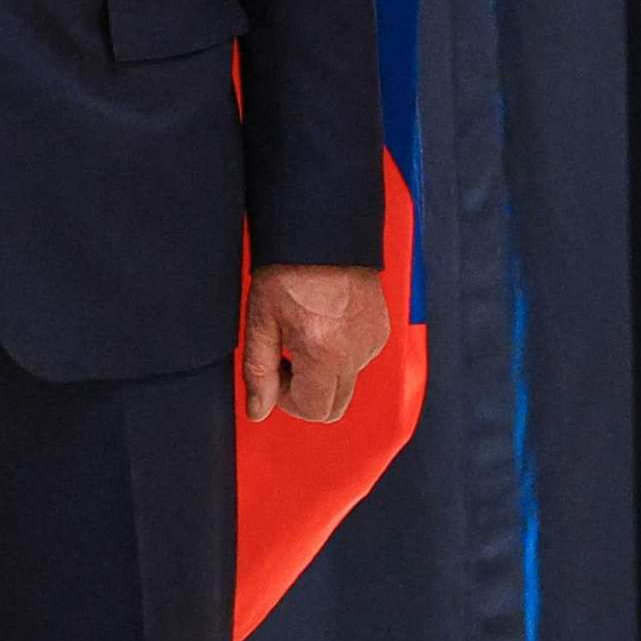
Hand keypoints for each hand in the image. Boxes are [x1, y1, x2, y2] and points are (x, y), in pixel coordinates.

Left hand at [242, 263, 388, 423]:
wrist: (322, 230)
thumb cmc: (289, 267)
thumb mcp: (262, 320)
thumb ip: (258, 372)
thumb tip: (258, 410)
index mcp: (326, 352)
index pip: (314, 411)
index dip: (288, 400)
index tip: (275, 372)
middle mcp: (357, 351)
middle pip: (335, 406)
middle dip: (307, 394)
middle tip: (286, 358)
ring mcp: (373, 339)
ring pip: (346, 383)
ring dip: (323, 373)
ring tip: (304, 334)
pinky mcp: (382, 328)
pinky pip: (359, 360)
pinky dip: (340, 355)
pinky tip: (323, 324)